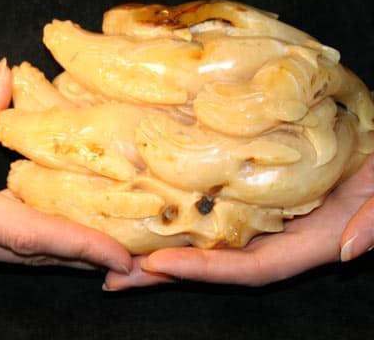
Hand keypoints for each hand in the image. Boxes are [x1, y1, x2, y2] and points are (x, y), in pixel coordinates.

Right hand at [0, 59, 130, 273]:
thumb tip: (7, 72)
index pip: (35, 236)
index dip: (81, 248)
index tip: (121, 259)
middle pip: (41, 255)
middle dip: (88, 261)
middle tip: (134, 260)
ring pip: (30, 257)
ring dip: (74, 257)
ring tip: (115, 250)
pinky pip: (17, 248)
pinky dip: (50, 246)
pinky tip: (73, 236)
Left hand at [105, 153, 373, 289]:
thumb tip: (346, 248)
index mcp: (306, 242)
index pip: (249, 267)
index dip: (206, 270)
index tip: (157, 264)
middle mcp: (278, 233)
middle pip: (218, 260)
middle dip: (168, 270)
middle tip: (116, 272)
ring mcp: (264, 212)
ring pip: (211, 234)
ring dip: (167, 241)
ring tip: (119, 246)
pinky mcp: (256, 190)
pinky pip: (217, 204)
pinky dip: (186, 210)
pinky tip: (157, 206)